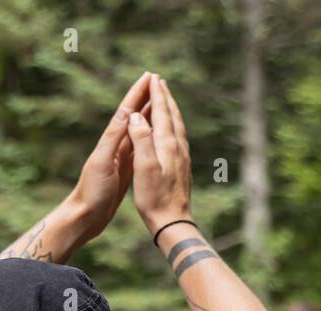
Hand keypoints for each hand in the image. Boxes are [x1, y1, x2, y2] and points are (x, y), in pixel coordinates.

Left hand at [67, 72, 152, 239]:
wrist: (86, 216)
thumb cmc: (92, 191)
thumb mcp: (102, 161)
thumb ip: (113, 137)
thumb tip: (126, 111)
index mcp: (111, 141)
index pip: (127, 110)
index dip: (138, 92)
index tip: (150, 76)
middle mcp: (116, 146)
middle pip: (134, 116)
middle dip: (145, 98)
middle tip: (159, 81)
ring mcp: (121, 158)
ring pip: (139, 130)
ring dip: (149, 115)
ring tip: (160, 102)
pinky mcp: (126, 170)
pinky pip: (140, 148)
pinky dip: (149, 138)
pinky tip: (155, 135)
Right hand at [127, 75, 192, 235]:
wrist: (173, 223)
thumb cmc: (155, 198)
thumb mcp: (144, 167)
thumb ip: (142, 139)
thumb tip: (137, 115)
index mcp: (168, 145)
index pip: (162, 112)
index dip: (157, 94)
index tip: (153, 77)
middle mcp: (178, 148)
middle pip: (173, 116)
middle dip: (166, 97)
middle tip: (161, 82)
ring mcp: (183, 159)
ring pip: (178, 127)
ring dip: (172, 111)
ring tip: (167, 101)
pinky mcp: (183, 169)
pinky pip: (179, 140)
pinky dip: (174, 127)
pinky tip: (173, 133)